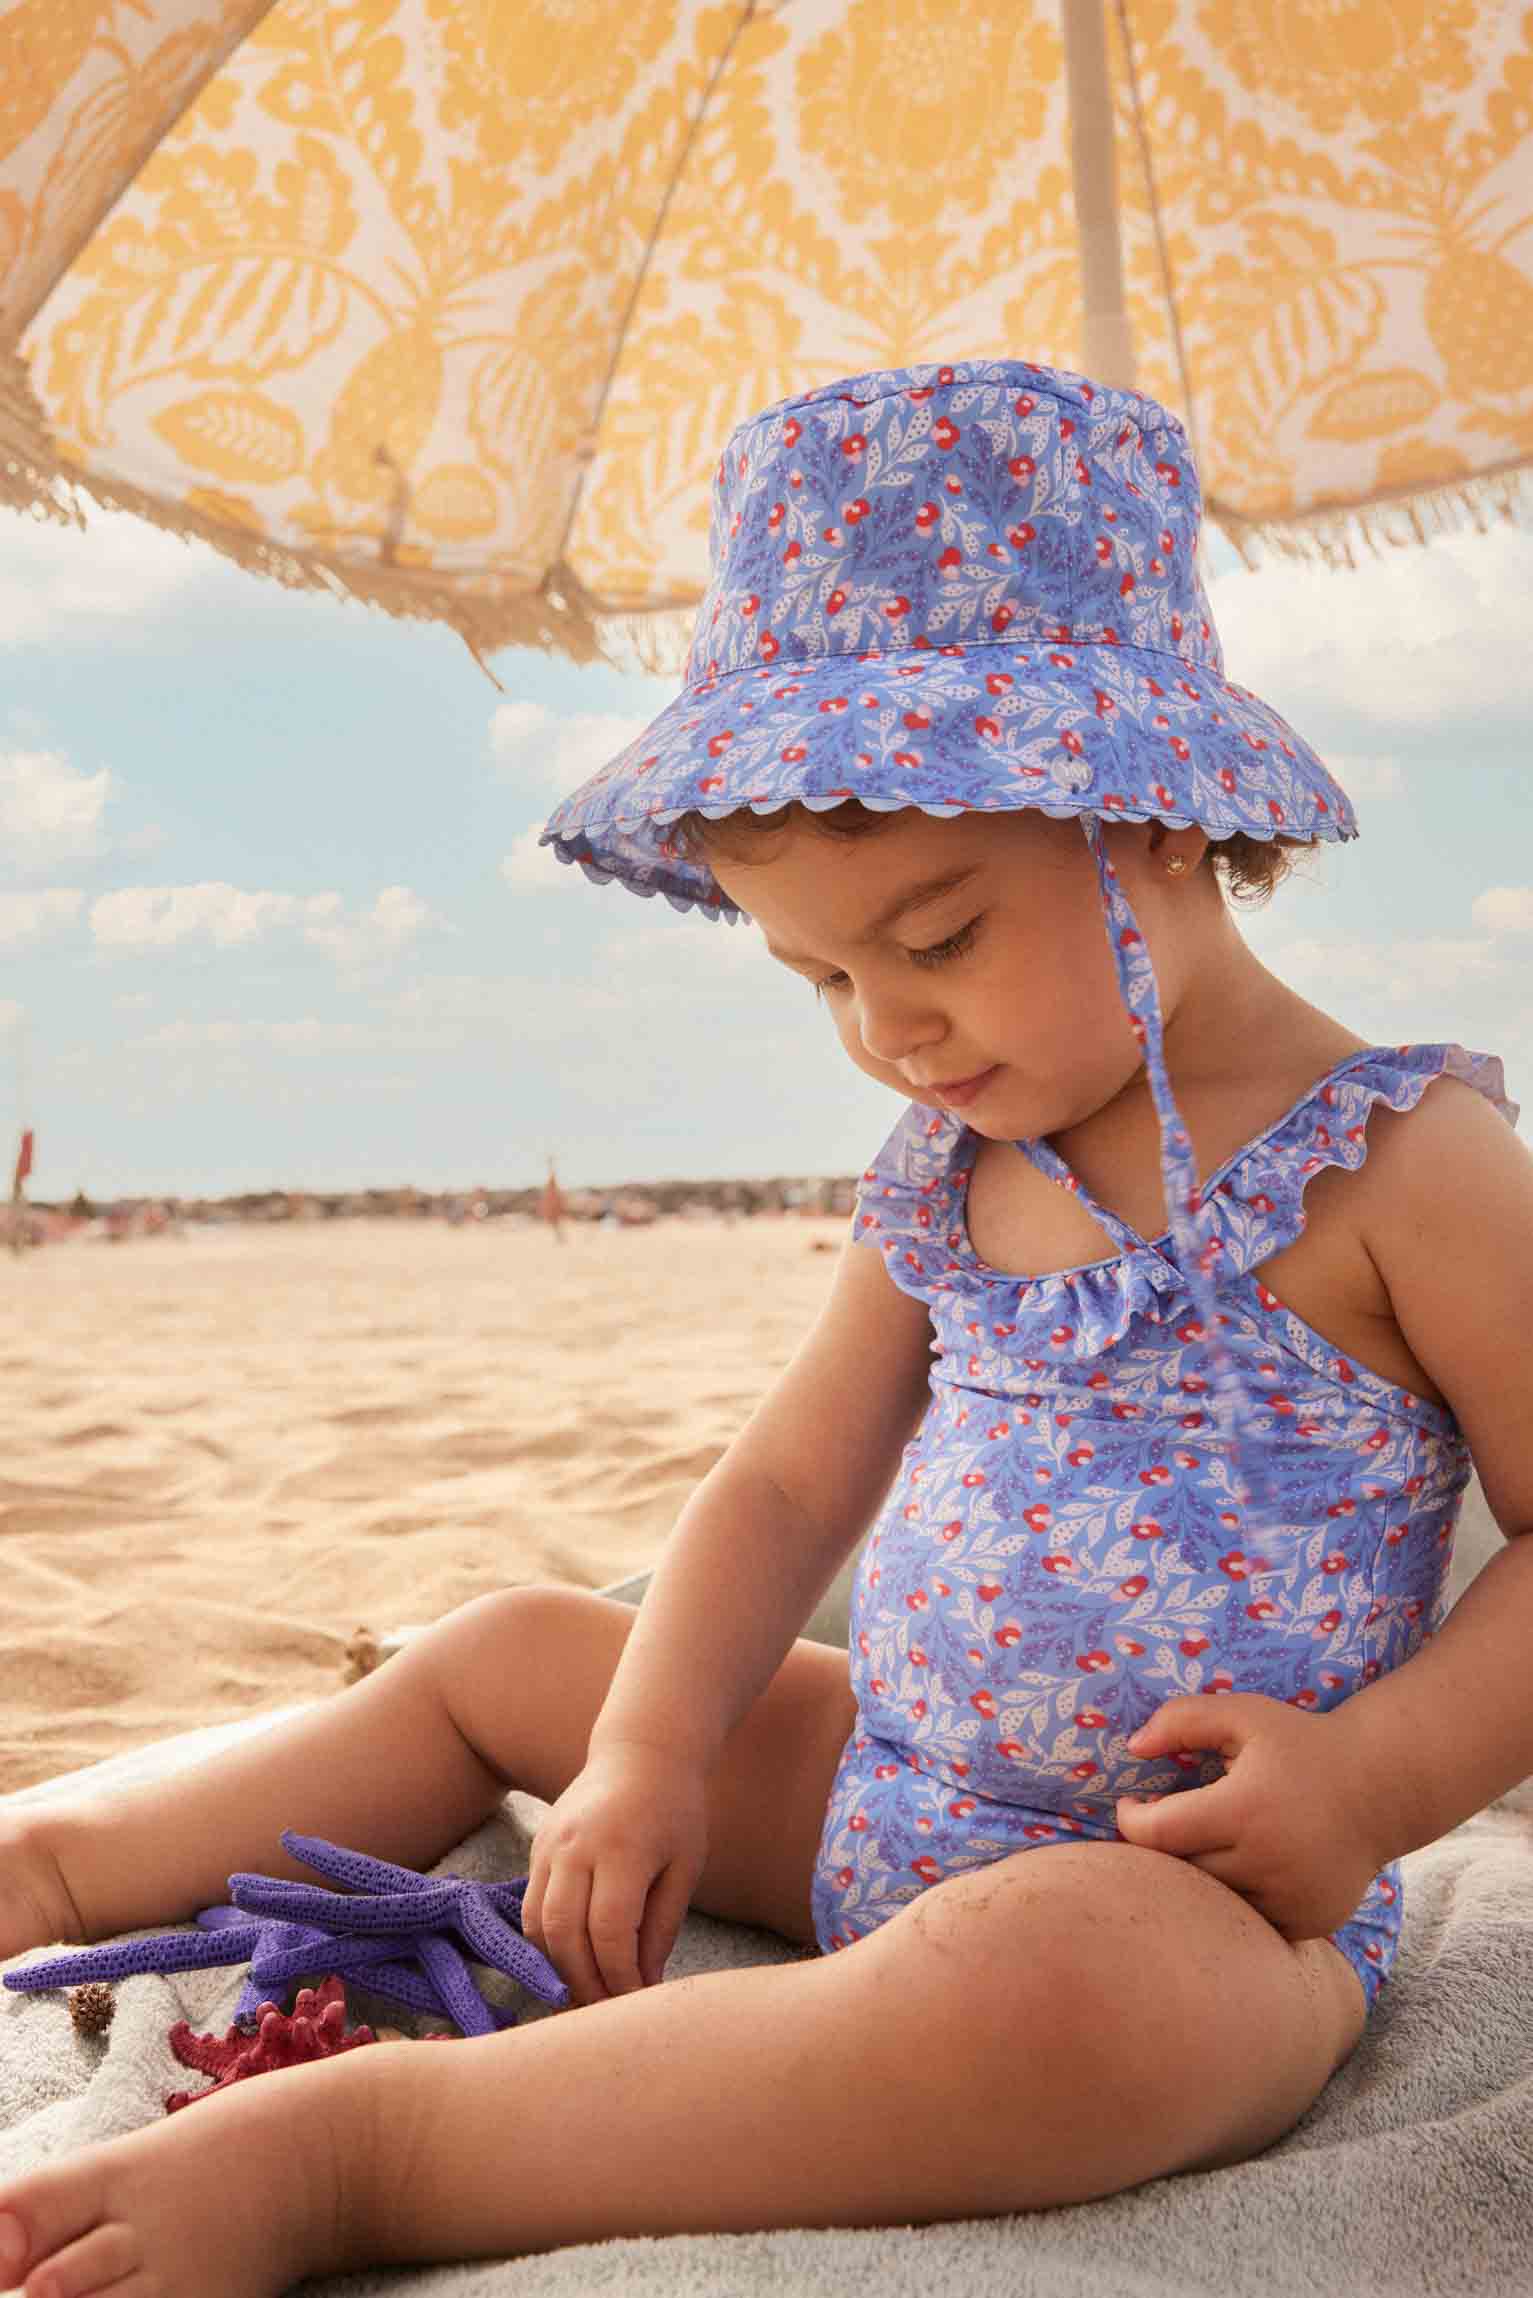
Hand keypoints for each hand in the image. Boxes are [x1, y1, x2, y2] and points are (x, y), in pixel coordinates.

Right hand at [519, 1742, 709, 2007]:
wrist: (641, 1752)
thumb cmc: (675, 1811)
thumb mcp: (685, 1867)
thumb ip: (661, 1927)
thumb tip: (642, 1986)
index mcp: (622, 1848)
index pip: (610, 1931)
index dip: (620, 1976)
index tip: (638, 2002)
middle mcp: (576, 1846)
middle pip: (564, 1934)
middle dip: (584, 1983)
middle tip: (607, 2012)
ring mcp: (549, 1845)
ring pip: (538, 1924)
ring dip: (559, 1968)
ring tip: (588, 1993)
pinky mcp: (537, 1847)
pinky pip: (530, 1906)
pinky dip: (547, 1941)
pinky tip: (573, 1959)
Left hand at [1113, 1692, 1384, 1944]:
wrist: (1380, 1787)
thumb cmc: (1301, 1745)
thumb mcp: (1243, 1715)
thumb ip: (1182, 1720)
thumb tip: (1133, 1748)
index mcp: (1244, 1810)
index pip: (1157, 1834)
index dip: (1132, 1821)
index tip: (1133, 1806)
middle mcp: (1267, 1862)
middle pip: (1182, 1872)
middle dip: (1165, 1849)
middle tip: (1169, 1824)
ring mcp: (1290, 1899)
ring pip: (1213, 1903)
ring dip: (1199, 1879)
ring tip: (1207, 1843)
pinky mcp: (1308, 1923)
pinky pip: (1250, 1923)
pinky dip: (1236, 1903)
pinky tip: (1243, 1868)